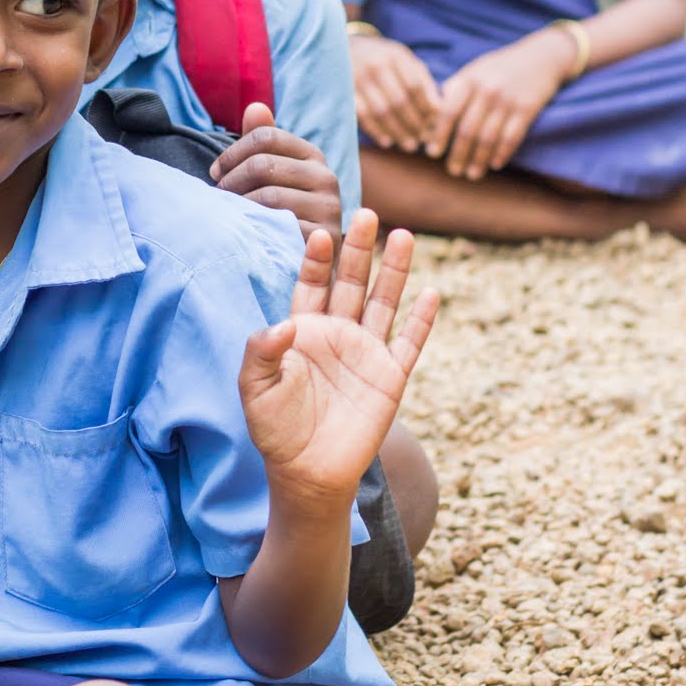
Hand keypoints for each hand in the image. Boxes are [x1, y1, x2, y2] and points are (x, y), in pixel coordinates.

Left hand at [211, 102, 341, 247]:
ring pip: (268, 196)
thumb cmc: (283, 213)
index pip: (265, 136)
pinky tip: (246, 233)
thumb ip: (262, 142)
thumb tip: (255, 106)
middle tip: (218, 198)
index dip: (232, 153)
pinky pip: (278, 226)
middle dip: (231, 181)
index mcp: (312, 155)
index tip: (215, 173)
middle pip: (263, 165)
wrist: (311, 261)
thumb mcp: (274, 175)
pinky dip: (255, 228)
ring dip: (238, 207)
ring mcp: (328, 208)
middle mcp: (326, 177)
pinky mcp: (323, 237)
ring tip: (228, 216)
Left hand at [239, 211, 438, 516]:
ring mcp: (367, 354)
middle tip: (366, 212)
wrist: (307, 473)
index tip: (317, 233)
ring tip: (402, 235)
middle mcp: (338, 335)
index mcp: (303, 331)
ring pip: (384, 302)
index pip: (311, 285)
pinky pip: (409, 343)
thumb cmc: (275, 430)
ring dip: (394, 271)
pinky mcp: (390, 378)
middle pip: (352, 282)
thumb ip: (260, 352)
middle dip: (358, 249)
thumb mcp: (254, 389)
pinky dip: (420, 320)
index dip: (315, 260)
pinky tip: (431, 293)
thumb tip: (284, 323)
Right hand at [351, 33, 441, 151]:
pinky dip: (376, 131)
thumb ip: (422, 80)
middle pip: (399, 101)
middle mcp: (376, 66)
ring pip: (382, 111)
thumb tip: (439, 109)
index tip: (435, 123)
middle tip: (424, 139)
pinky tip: (387, 141)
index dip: (426, 107)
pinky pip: (362, 115)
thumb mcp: (404, 60)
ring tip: (410, 145)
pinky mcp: (345, 91)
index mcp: (396, 56)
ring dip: (398, 131)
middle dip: (414, 123)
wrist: (345, 48)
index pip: (415, 86)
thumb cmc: (383, 58)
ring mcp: (358, 79)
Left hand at [426, 29, 572, 179]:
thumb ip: (455, 89)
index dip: (439, 135)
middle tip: (453, 171)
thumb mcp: (475, 70)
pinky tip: (495, 165)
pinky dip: (502, 153)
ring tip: (472, 174)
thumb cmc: (501, 66)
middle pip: (467, 130)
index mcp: (470, 80)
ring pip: (489, 138)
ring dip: (479, 160)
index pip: (448, 112)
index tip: (432, 153)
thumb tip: (433, 114)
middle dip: (458, 154)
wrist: (542, 56)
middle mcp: (487, 90)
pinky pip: (512, 137)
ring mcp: (508, 100)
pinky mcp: (528, 109)